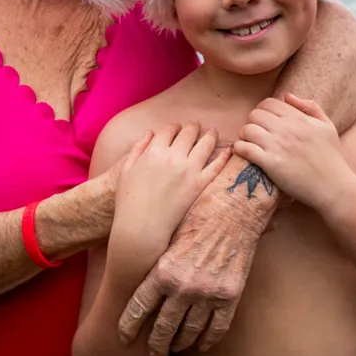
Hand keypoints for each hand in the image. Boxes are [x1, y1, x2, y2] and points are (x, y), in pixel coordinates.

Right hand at [114, 122, 230, 256]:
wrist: (141, 228)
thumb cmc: (128, 201)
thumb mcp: (126, 170)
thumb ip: (137, 148)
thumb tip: (150, 132)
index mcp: (154, 151)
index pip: (170, 129)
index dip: (175, 127)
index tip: (178, 128)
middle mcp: (173, 157)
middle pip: (189, 132)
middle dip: (194, 127)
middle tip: (197, 127)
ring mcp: (188, 170)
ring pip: (206, 143)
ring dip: (211, 135)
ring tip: (213, 133)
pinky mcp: (199, 185)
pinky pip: (216, 166)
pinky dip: (224, 156)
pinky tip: (228, 150)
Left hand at [118, 167, 268, 355]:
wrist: (234, 203)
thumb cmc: (198, 209)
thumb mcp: (168, 232)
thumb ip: (157, 259)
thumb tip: (140, 276)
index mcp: (162, 270)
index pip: (138, 307)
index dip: (129, 325)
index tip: (124, 337)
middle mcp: (183, 286)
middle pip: (163, 326)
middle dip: (154, 342)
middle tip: (149, 353)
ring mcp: (208, 293)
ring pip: (189, 330)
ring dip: (179, 342)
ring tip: (174, 347)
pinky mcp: (230, 294)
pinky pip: (217, 327)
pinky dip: (208, 339)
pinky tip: (202, 344)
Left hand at [234, 94, 355, 213]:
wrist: (333, 187)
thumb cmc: (332, 158)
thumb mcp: (327, 126)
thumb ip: (310, 107)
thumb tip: (287, 96)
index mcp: (299, 118)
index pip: (268, 103)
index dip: (263, 111)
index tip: (264, 122)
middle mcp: (286, 129)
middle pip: (254, 114)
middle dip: (253, 123)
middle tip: (256, 134)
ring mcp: (277, 145)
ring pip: (247, 130)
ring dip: (245, 136)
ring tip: (250, 144)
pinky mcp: (270, 163)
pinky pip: (244, 148)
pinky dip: (240, 149)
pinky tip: (245, 153)